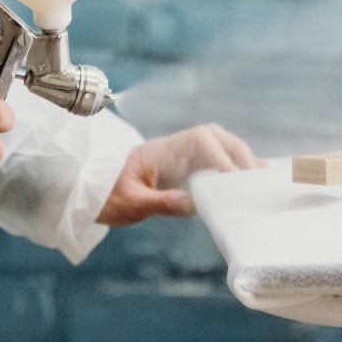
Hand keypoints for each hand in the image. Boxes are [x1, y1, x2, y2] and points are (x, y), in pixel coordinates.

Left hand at [97, 123, 258, 225]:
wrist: (85, 192)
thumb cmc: (102, 195)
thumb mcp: (131, 204)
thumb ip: (163, 202)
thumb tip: (198, 204)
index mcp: (159, 150)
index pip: (198, 140)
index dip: (220, 155)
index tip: (234, 178)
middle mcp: (171, 149)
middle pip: (212, 136)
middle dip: (236, 152)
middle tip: (253, 176)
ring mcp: (175, 157)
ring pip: (214, 146)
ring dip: (236, 158)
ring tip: (256, 178)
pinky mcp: (177, 169)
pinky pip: (207, 162)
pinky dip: (227, 168)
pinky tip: (243, 181)